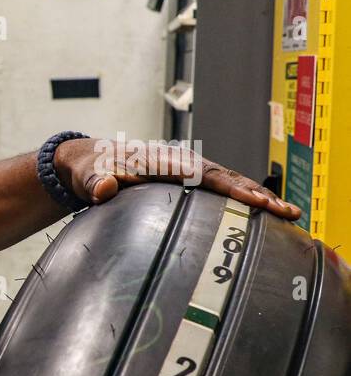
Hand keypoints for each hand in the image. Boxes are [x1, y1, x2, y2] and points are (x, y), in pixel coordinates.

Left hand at [55, 137, 301, 221]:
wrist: (88, 160)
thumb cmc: (89, 170)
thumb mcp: (86, 176)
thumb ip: (94, 182)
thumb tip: (103, 188)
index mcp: (161, 162)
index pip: (202, 175)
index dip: (230, 189)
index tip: (255, 201)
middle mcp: (180, 162)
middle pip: (226, 177)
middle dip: (257, 194)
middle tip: (287, 212)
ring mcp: (186, 169)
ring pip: (229, 182)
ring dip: (258, 197)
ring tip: (289, 214)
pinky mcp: (187, 180)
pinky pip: (220, 189)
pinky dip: (243, 199)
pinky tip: (264, 214)